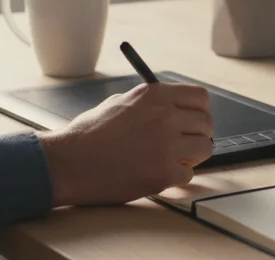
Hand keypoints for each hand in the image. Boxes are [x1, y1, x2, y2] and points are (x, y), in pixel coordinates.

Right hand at [38, 82, 213, 206]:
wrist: (68, 163)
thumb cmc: (88, 134)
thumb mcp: (119, 102)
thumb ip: (149, 103)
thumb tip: (175, 109)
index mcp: (154, 94)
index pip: (200, 97)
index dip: (200, 110)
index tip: (195, 120)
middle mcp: (164, 116)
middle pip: (206, 123)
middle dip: (199, 135)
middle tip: (186, 144)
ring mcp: (166, 145)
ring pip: (203, 149)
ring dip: (191, 157)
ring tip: (172, 160)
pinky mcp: (163, 173)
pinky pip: (187, 176)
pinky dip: (176, 178)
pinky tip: (157, 175)